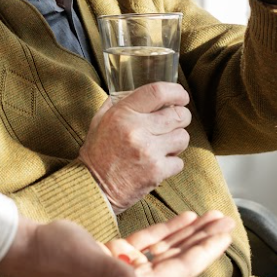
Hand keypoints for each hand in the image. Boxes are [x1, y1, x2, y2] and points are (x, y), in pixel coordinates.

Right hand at [0, 211, 233, 276]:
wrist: (26, 247)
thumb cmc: (54, 254)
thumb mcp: (86, 259)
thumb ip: (114, 272)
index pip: (180, 270)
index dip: (204, 251)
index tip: (224, 235)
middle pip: (179, 259)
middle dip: (204, 240)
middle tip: (227, 221)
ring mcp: (124, 269)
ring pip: (167, 250)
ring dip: (190, 233)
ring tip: (212, 216)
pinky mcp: (114, 255)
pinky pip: (149, 243)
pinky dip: (168, 230)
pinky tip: (183, 218)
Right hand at [77, 82, 190, 211]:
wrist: (94, 188)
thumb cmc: (97, 153)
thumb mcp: (100, 121)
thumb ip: (117, 102)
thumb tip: (135, 89)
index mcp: (123, 113)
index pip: (157, 92)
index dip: (176, 92)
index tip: (181, 96)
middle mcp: (137, 130)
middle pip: (178, 114)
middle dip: (181, 117)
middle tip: (175, 121)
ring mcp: (148, 151)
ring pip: (183, 137)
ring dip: (177, 140)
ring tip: (164, 144)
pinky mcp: (156, 172)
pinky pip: (179, 161)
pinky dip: (172, 163)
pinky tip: (158, 162)